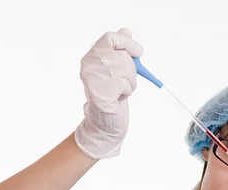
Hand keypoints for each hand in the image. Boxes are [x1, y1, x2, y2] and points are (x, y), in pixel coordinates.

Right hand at [74, 28, 143, 158]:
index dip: (127, 42)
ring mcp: (92, 79)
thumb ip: (120, 50)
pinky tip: (118, 97)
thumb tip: (126, 30)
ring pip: (126, 69)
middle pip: (122, 54)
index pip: (110, 37)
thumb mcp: (118, 69)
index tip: (138, 52)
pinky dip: (128, 91)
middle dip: (131, 69)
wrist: (106, 121)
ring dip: (131, 81)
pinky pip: (125, 84)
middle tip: (126, 80)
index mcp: (92, 56)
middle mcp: (88, 65)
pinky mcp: (100, 93)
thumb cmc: (113, 94)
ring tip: (121, 90)